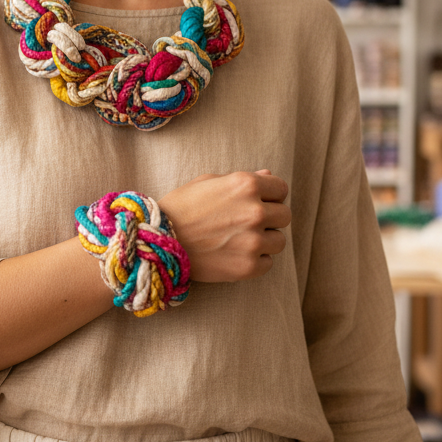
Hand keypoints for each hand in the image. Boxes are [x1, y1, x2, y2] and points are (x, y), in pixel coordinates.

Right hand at [158, 170, 289, 283]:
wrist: (157, 241)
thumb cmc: (180, 207)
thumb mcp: (208, 182)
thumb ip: (242, 179)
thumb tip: (268, 174)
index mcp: (246, 185)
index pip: (281, 189)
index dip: (270, 196)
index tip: (257, 203)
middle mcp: (255, 211)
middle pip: (284, 215)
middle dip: (269, 218)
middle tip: (246, 224)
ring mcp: (253, 241)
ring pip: (278, 241)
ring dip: (264, 241)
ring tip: (240, 241)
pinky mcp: (248, 266)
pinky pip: (268, 263)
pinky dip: (256, 261)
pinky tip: (235, 255)